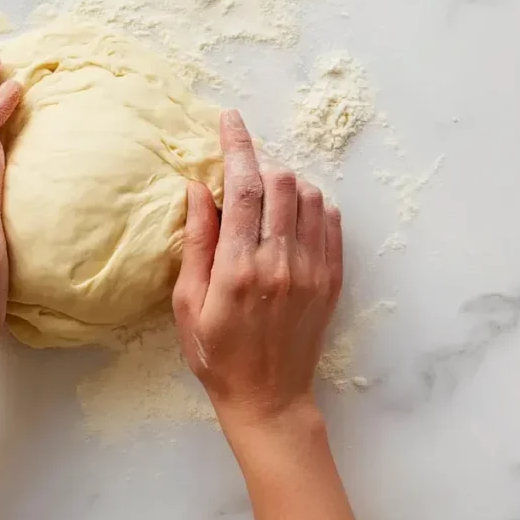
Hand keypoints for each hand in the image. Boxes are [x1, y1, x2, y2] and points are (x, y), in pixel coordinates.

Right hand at [172, 109, 343, 428]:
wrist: (269, 398)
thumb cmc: (217, 354)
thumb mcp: (187, 304)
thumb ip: (196, 243)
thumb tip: (199, 189)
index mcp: (238, 269)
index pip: (242, 188)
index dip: (236, 145)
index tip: (229, 120)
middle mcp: (280, 264)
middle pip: (281, 182)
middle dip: (260, 165)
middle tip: (242, 178)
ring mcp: (312, 271)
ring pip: (309, 195)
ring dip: (285, 185)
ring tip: (264, 203)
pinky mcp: (332, 279)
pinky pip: (330, 220)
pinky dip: (311, 206)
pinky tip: (290, 219)